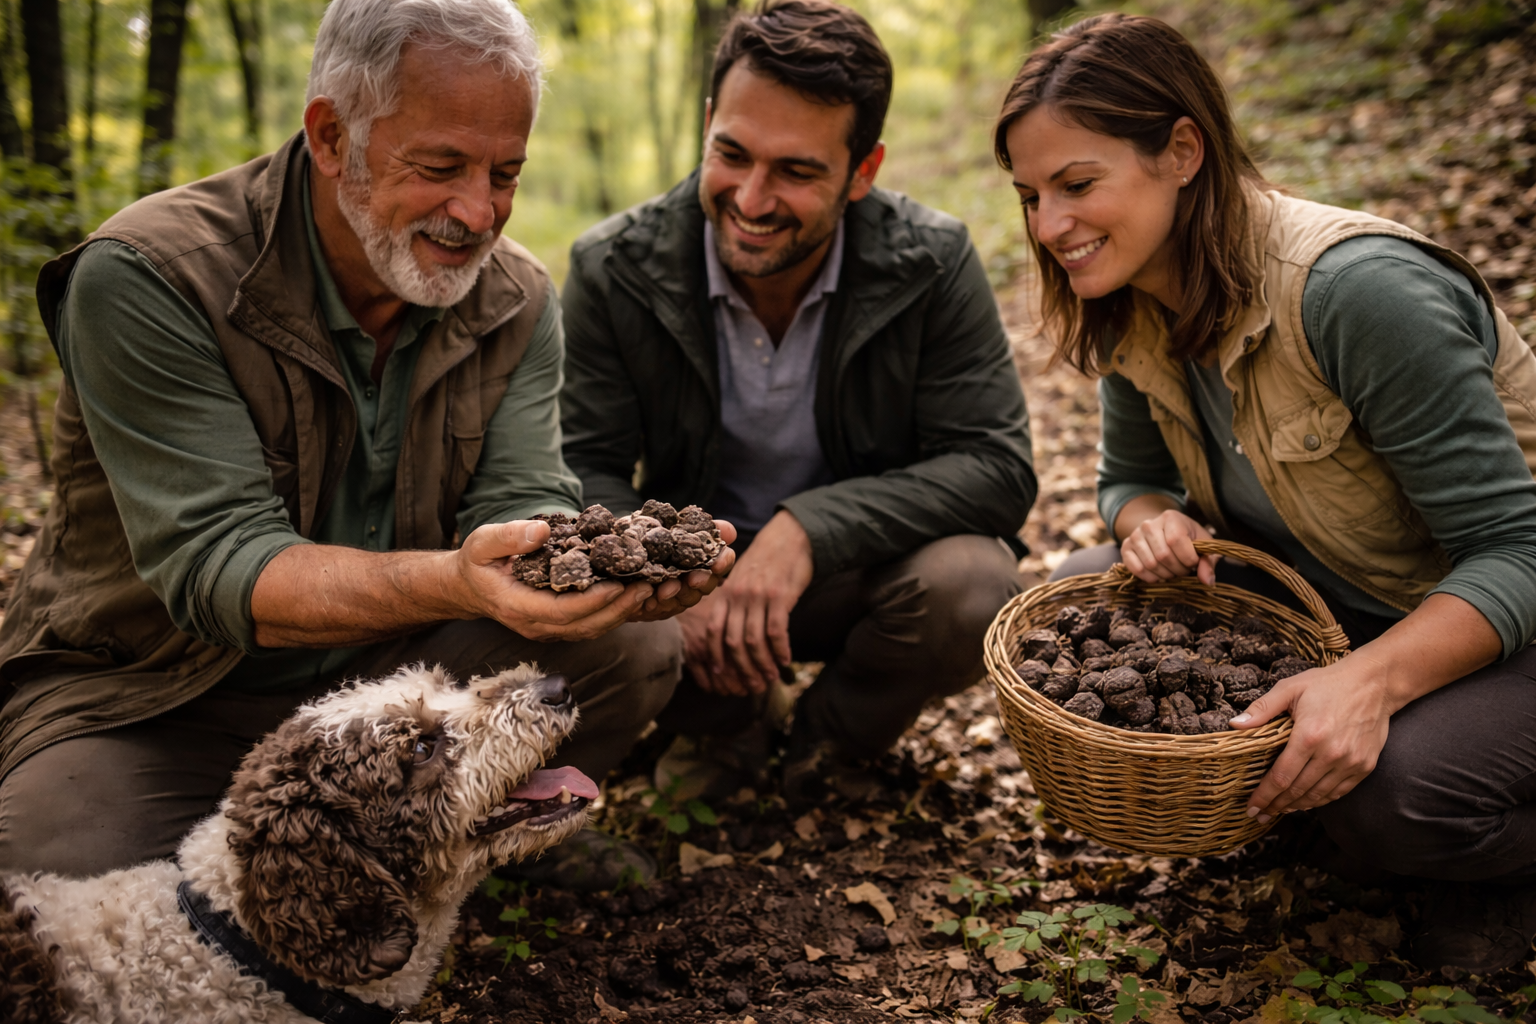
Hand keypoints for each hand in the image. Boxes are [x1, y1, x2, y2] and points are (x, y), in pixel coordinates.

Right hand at [457, 520, 654, 640]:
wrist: (469, 586)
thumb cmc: (477, 562)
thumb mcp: (482, 542)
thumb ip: (508, 536)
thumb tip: (540, 531)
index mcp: (516, 606)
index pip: (560, 611)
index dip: (592, 601)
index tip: (617, 584)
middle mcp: (534, 624)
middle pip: (582, 626)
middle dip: (616, 609)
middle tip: (645, 588)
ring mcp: (546, 629)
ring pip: (589, 629)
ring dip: (620, 613)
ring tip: (646, 591)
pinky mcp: (557, 625)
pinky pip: (588, 624)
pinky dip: (612, 612)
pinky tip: (631, 594)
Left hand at [629, 520, 738, 621]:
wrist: (616, 552)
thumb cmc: (648, 537)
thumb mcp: (670, 527)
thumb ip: (699, 529)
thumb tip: (730, 531)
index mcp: (700, 560)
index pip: (720, 563)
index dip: (723, 562)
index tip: (720, 560)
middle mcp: (691, 580)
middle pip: (705, 585)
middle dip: (701, 582)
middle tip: (693, 578)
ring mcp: (674, 596)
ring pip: (683, 600)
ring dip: (675, 594)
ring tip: (665, 589)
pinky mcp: (653, 608)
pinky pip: (658, 610)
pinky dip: (654, 605)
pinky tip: (648, 600)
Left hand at [685, 510, 814, 695]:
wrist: (790, 537)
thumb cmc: (767, 562)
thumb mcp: (742, 580)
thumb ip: (734, 604)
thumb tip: (732, 637)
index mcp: (725, 594)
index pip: (713, 632)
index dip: (716, 658)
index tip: (722, 677)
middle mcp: (737, 596)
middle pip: (733, 642)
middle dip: (742, 669)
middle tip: (753, 686)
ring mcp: (757, 596)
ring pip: (754, 640)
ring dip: (763, 664)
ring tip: (771, 677)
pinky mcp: (779, 595)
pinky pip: (776, 631)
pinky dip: (780, 650)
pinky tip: (785, 660)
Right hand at [1120, 508, 1216, 584]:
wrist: (1163, 532)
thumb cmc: (1187, 538)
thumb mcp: (1202, 544)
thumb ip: (1208, 561)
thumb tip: (1207, 581)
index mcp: (1170, 517)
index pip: (1176, 540)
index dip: (1188, 558)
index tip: (1193, 562)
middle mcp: (1149, 524)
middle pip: (1163, 555)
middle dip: (1178, 569)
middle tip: (1183, 570)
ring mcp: (1135, 536)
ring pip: (1150, 564)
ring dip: (1165, 575)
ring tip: (1172, 571)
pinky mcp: (1125, 548)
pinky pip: (1136, 569)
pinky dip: (1150, 578)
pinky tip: (1159, 575)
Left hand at [1230, 593, 1501, 820]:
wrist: (1374, 683)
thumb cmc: (1328, 684)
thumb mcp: (1290, 688)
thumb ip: (1262, 709)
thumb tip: (1234, 725)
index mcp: (1309, 736)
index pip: (1281, 776)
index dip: (1265, 795)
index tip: (1252, 808)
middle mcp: (1331, 754)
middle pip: (1298, 790)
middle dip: (1277, 805)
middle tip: (1261, 815)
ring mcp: (1351, 762)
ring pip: (1319, 795)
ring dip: (1297, 806)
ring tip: (1280, 810)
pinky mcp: (1365, 766)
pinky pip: (1339, 791)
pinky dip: (1321, 800)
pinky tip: (1307, 802)